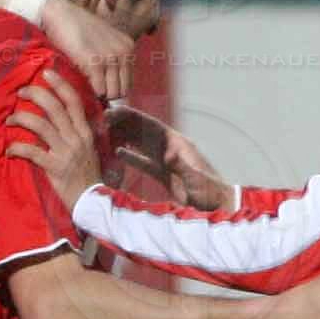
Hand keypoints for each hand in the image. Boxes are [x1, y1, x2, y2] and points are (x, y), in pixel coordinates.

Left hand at [7, 78, 104, 208]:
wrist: (93, 200)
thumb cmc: (88, 175)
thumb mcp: (89, 149)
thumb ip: (78, 132)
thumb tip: (64, 116)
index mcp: (85, 132)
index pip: (73, 101)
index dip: (60, 84)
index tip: (46, 73)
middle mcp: (76, 138)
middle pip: (55, 107)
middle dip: (36, 94)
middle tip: (22, 91)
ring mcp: (66, 152)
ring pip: (41, 125)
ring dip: (21, 118)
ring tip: (10, 119)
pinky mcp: (55, 168)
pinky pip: (32, 152)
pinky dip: (17, 148)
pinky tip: (9, 150)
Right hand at [40, 0, 134, 104]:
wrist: (59, 14)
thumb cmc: (78, 28)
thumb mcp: (104, 41)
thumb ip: (112, 59)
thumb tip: (114, 88)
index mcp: (128, 47)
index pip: (129, 82)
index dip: (115, 90)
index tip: (101, 90)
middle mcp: (123, 52)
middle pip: (122, 90)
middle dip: (108, 95)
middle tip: (92, 93)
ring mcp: (110, 56)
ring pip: (111, 92)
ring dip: (99, 95)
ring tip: (86, 90)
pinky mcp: (94, 61)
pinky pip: (99, 89)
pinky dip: (90, 92)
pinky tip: (81, 85)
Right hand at [108, 103, 233, 207]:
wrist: (216, 208)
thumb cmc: (210, 193)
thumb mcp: (196, 179)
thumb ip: (181, 166)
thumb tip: (167, 155)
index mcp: (178, 144)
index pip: (151, 125)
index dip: (133, 117)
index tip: (116, 110)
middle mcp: (170, 149)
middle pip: (144, 132)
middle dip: (124, 124)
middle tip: (103, 117)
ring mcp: (166, 161)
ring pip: (142, 145)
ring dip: (125, 137)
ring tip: (106, 131)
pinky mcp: (164, 175)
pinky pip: (144, 163)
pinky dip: (131, 157)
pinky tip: (117, 152)